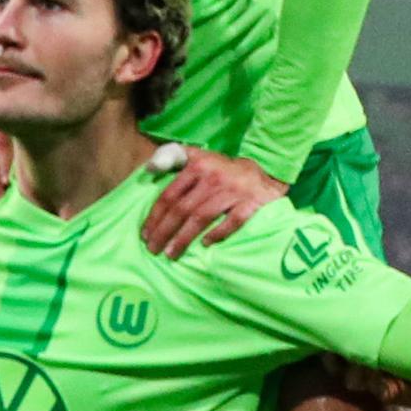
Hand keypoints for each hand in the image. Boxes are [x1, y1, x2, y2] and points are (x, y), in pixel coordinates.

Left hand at [140, 145, 286, 258]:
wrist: (265, 172)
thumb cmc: (223, 170)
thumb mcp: (200, 157)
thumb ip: (174, 158)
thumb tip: (149, 169)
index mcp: (198, 166)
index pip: (170, 194)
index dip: (155, 216)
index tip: (145, 235)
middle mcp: (214, 177)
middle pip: (182, 208)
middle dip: (164, 231)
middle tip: (153, 250)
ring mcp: (234, 190)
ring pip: (202, 217)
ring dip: (184, 238)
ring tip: (171, 254)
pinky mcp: (252, 203)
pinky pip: (233, 221)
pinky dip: (218, 233)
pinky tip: (206, 245)